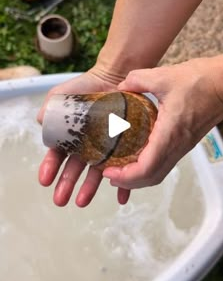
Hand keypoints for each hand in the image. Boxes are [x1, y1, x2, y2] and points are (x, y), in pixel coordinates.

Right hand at [38, 68, 130, 206]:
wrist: (113, 79)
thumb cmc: (85, 87)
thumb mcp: (62, 95)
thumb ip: (50, 107)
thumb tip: (41, 120)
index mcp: (70, 138)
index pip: (58, 156)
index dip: (50, 168)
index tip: (45, 179)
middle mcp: (87, 148)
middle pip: (75, 169)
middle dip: (66, 185)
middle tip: (60, 199)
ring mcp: (105, 150)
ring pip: (96, 173)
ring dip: (88, 189)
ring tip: (82, 201)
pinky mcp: (123, 149)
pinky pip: (125, 169)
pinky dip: (124, 185)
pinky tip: (121, 198)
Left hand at [103, 57, 222, 189]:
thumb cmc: (202, 81)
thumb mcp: (163, 76)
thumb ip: (137, 80)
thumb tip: (121, 86)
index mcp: (169, 133)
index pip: (146, 168)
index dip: (125, 176)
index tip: (108, 171)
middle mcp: (176, 146)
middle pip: (151, 177)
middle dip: (128, 182)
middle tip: (109, 174)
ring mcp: (182, 147)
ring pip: (159, 173)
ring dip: (138, 177)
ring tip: (119, 170)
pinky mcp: (184, 143)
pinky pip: (164, 164)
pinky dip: (148, 168)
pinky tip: (136, 157)